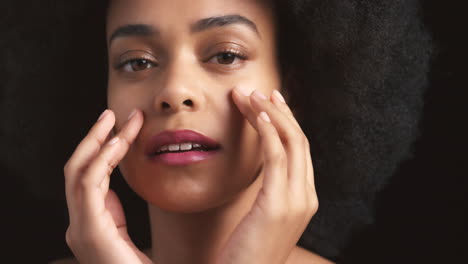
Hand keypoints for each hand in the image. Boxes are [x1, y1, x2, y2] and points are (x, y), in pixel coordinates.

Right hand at [64, 109, 151, 263]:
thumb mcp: (125, 234)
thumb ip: (115, 213)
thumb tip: (114, 190)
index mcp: (87, 222)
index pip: (89, 177)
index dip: (103, 150)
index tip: (121, 129)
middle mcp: (78, 222)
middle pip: (79, 168)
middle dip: (95, 139)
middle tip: (114, 115)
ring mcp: (79, 226)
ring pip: (79, 171)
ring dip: (98, 142)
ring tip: (116, 120)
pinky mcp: (88, 229)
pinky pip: (88, 185)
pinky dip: (101, 160)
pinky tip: (117, 143)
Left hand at [216, 87, 317, 263]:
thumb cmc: (245, 252)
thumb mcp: (261, 218)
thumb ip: (268, 193)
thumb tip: (259, 171)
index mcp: (303, 199)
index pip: (299, 150)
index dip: (285, 123)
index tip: (269, 104)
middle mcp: (306, 197)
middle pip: (298, 141)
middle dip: (279, 112)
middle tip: (259, 91)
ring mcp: (296, 202)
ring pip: (290, 143)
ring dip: (270, 115)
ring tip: (250, 95)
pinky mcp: (278, 205)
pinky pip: (277, 158)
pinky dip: (267, 133)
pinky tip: (257, 115)